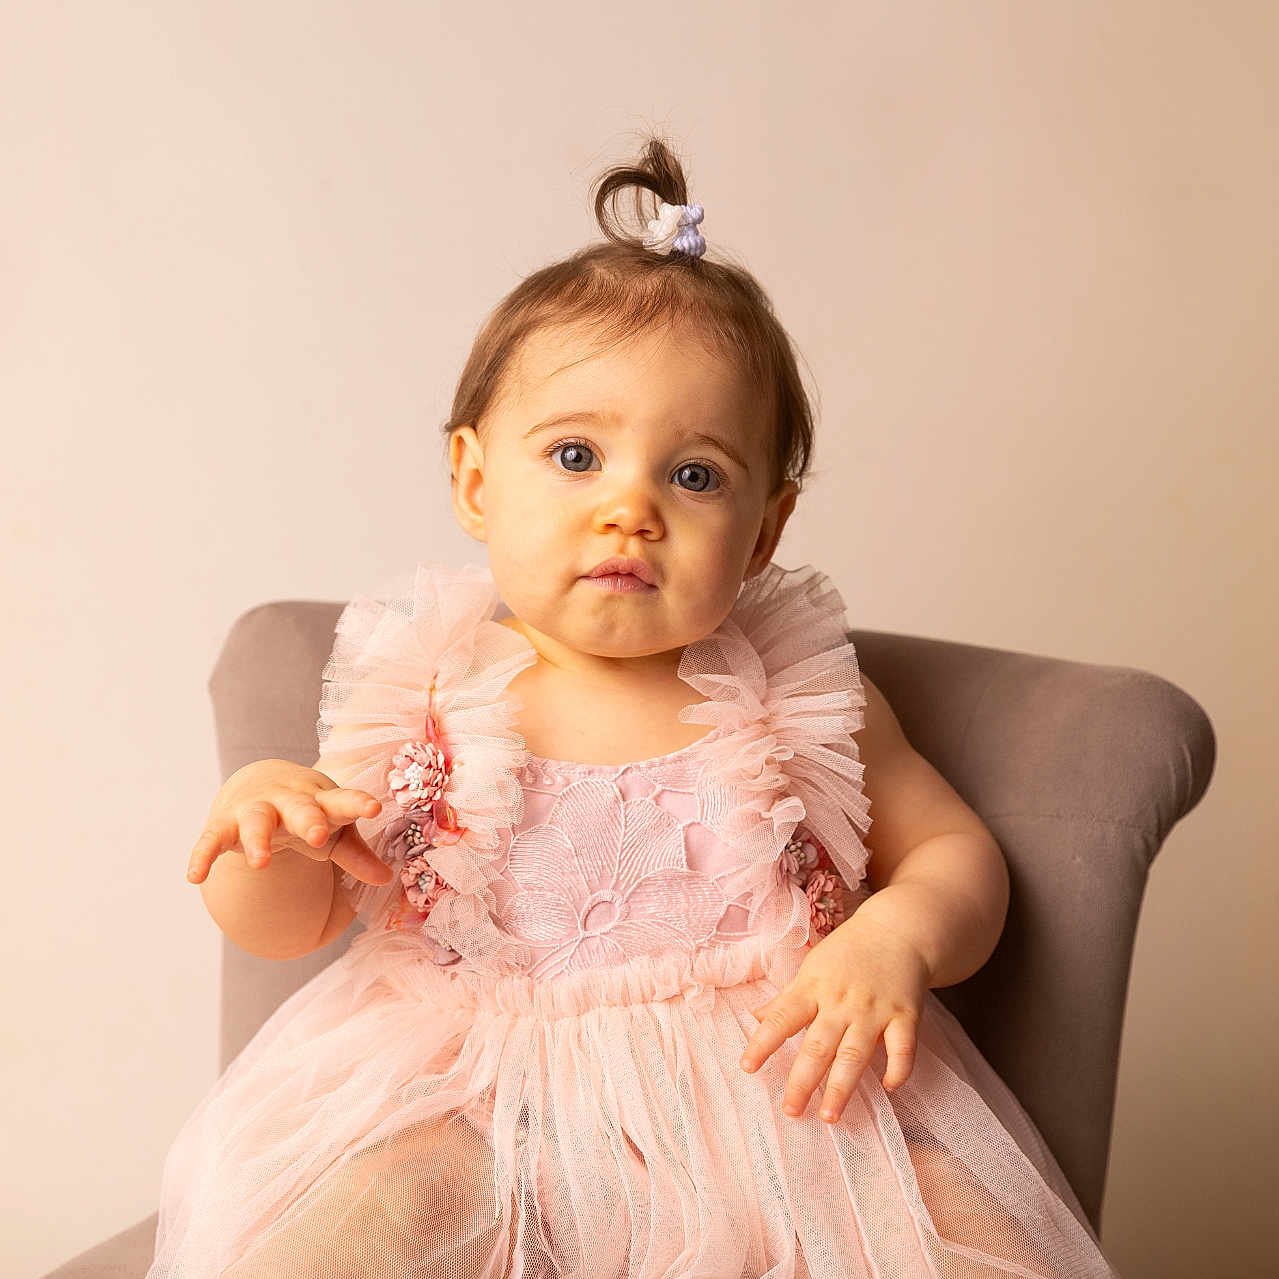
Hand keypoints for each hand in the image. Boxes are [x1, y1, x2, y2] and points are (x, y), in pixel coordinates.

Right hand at [186, 758, 391, 887]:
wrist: (259, 782)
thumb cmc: (307, 811)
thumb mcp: (334, 830)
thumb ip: (357, 855)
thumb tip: (388, 878)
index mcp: (320, 801)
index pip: (342, 802)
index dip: (357, 804)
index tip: (373, 808)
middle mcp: (287, 802)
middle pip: (299, 808)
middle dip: (308, 820)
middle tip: (318, 836)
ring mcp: (254, 810)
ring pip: (255, 821)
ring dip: (257, 839)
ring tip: (260, 862)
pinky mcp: (224, 825)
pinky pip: (211, 840)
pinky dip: (202, 856)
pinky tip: (194, 876)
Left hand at [738, 915, 929, 1122]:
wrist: (897, 931)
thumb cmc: (848, 952)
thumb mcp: (812, 967)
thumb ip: (787, 997)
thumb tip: (756, 1017)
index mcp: (814, 987)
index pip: (783, 1018)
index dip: (763, 1043)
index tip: (747, 1067)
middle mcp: (842, 1001)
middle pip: (818, 1045)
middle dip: (803, 1081)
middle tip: (790, 1111)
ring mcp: (875, 1009)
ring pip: (855, 1053)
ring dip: (842, 1087)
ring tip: (829, 1116)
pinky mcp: (906, 1015)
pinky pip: (903, 1048)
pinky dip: (898, 1069)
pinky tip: (888, 1088)